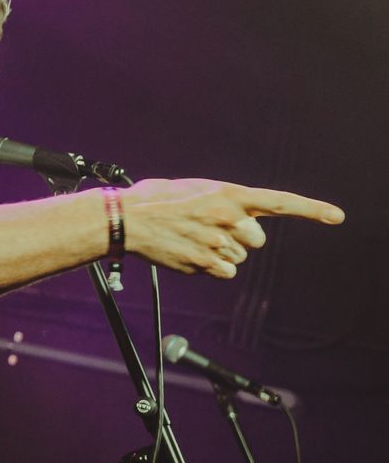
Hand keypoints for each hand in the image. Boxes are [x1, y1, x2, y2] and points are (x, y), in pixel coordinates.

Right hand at [123, 180, 343, 278]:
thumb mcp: (196, 189)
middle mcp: (227, 218)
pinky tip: (191, 254)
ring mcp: (217, 243)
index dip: (311, 209)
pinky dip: (211, 268)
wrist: (125, 219)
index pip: (278, 201)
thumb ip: (224, 201)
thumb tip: (241, 217)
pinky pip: (225, 273)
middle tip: (210, 230)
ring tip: (192, 240)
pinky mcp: (204, 264)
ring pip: (238, 258)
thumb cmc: (156, 200)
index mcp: (227, 194)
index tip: (337, 216)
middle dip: (239, 238)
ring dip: (220, 253)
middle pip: (256, 240)